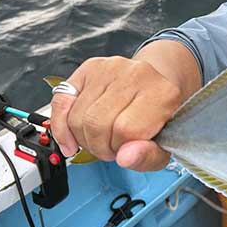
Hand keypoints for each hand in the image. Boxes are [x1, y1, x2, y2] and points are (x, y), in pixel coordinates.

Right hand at [49, 56, 183, 170]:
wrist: (156, 89)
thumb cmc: (159, 119)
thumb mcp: (165, 146)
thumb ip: (149, 156)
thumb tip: (124, 158)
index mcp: (163, 94)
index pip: (126, 130)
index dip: (120, 150)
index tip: (126, 152)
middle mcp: (137, 74)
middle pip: (96, 123)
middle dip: (99, 147)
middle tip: (111, 149)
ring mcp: (111, 68)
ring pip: (77, 117)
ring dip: (83, 139)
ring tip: (101, 139)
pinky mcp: (90, 68)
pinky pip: (61, 101)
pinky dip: (60, 127)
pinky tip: (70, 140)